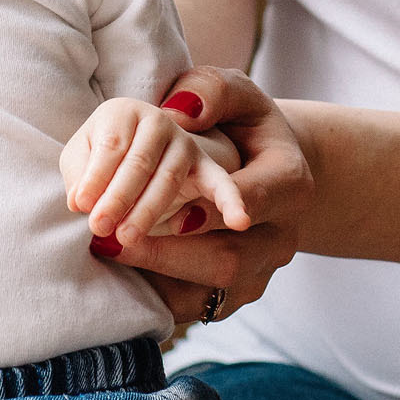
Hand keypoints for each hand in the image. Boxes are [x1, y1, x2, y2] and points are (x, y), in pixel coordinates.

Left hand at [63, 98, 249, 248]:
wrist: (140, 150)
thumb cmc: (102, 159)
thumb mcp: (82, 157)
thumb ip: (79, 174)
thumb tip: (80, 201)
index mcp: (123, 111)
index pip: (110, 145)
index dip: (94, 176)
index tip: (79, 206)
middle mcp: (157, 120)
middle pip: (138, 162)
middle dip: (118, 197)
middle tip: (99, 227)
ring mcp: (185, 143)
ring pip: (168, 179)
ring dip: (147, 211)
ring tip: (126, 238)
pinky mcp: (207, 167)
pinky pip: (220, 184)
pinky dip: (230, 201)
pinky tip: (238, 221)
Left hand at [99, 68, 311, 326]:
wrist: (263, 173)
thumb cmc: (244, 128)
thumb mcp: (238, 96)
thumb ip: (213, 91)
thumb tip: (180, 111)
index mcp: (289, 183)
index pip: (255, 200)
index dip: (212, 207)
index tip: (168, 209)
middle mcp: (280, 237)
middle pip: (230, 259)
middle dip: (170, 252)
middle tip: (116, 236)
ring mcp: (260, 273)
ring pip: (212, 293)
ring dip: (159, 278)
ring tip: (110, 253)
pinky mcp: (233, 297)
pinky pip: (197, 308)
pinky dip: (159, 296)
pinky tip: (123, 277)